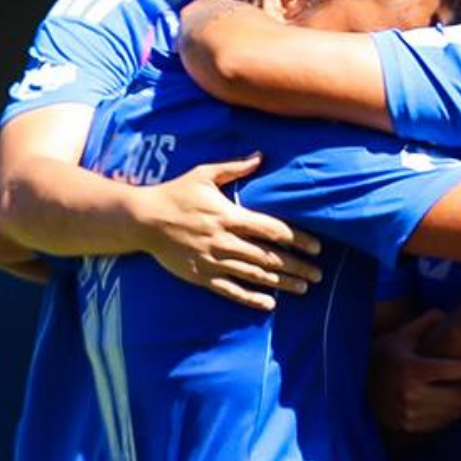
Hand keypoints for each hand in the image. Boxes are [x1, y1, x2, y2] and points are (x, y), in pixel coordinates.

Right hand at [136, 154, 321, 309]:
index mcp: (229, 216)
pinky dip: (250, 298)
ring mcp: (212, 261)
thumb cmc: (176, 193)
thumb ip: (235, 167)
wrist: (142, 220)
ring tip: (304, 287)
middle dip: (296, 266)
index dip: (297, 239)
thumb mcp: (204, 174)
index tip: (317, 247)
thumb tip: (261, 156)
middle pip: (268, 256)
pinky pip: (230, 291)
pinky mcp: (200, 276)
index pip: (271, 230)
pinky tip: (269, 304)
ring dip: (281, 283)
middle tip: (318, 273)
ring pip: (253, 275)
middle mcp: (224, 241)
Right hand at [368, 309, 460, 433]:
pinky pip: (443, 422)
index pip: (456, 370)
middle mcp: (412, 395)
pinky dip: (453, 412)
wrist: (354, 387)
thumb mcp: (400, 336)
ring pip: (454, 411)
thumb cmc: (381, 356)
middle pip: (459, 395)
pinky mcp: (410, 426)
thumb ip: (425, 323)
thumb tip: (445, 313)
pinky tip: (454, 400)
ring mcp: (411, 414)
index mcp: (412, 369)